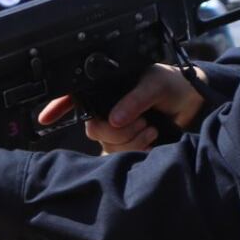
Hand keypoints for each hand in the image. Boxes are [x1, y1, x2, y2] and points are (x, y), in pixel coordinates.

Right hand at [36, 63, 206, 153]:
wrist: (194, 102)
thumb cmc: (172, 85)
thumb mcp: (155, 84)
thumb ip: (135, 99)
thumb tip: (115, 119)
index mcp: (107, 89)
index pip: (75, 97)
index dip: (57, 107)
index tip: (46, 118)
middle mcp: (108, 109)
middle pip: (93, 129)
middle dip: (117, 131)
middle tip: (142, 122)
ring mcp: (118, 129)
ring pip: (107, 145)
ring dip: (131, 140)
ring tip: (150, 129)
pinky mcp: (129, 145)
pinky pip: (121, 156)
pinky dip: (137, 149)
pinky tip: (151, 139)